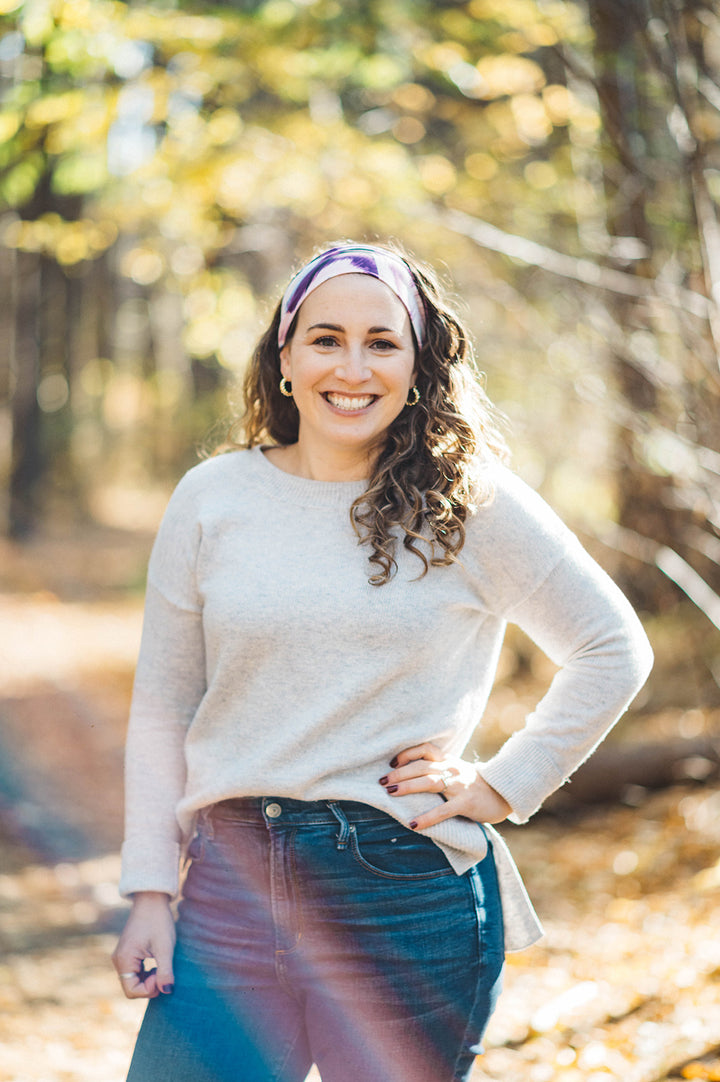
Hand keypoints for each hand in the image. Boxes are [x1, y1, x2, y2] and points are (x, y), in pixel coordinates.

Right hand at [112, 891, 175, 998]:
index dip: (149, 990)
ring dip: (148, 979)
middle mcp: (118, 960)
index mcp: (124, 960)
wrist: (151, 899)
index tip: (162, 974)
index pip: (132, 991)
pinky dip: (146, 973)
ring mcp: (121, 957)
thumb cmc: (158, 920)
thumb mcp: (165, 947)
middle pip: (131, 988)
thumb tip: (167, 992)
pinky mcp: (127, 953)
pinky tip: (157, 963)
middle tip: (163, 971)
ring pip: (133, 981)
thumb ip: (165, 971)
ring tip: (161, 965)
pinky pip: (134, 972)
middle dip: (149, 985)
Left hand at [380, 742, 511, 831]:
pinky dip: (426, 818)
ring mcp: (459, 786)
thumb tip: (410, 776)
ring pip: (429, 782)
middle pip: (421, 766)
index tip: (392, 763)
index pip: (425, 749)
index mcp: (449, 761)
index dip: (407, 754)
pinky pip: (443, 810)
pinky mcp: (466, 803)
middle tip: (382, 781)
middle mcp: (452, 769)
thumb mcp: (457, 771)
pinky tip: (413, 824)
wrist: (503, 794)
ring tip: (390, 793)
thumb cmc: (475, 785)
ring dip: (407, 787)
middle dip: (399, 774)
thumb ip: (439, 770)